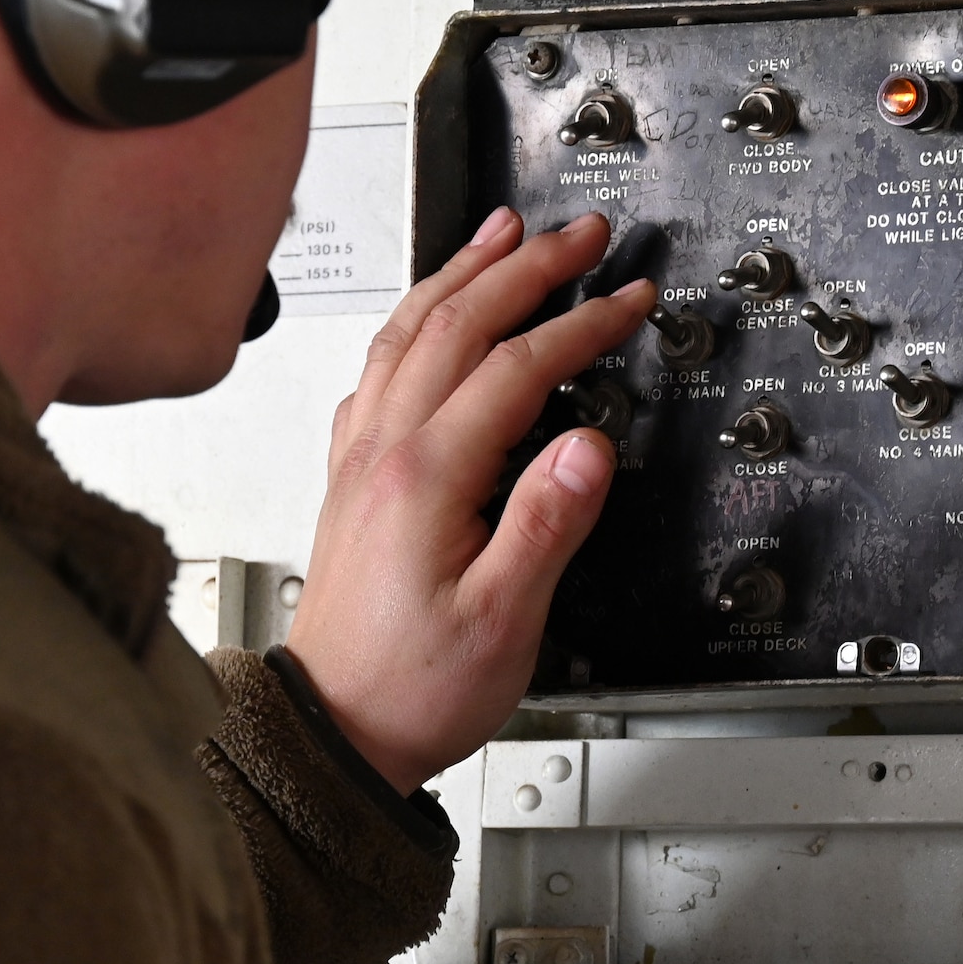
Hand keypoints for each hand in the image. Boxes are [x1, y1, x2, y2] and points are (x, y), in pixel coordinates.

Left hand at [285, 209, 652, 792]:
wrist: (334, 730)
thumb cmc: (413, 687)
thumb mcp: (506, 620)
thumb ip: (548, 524)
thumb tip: (588, 445)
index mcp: (426, 478)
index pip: (516, 368)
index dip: (580, 325)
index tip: (628, 299)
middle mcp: (383, 453)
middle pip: (458, 324)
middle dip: (527, 267)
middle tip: (581, 234)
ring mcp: (360, 460)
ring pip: (409, 333)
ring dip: (461, 273)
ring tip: (501, 233)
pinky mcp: (352, 480)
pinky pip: (380, 370)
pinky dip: (414, 321)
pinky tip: (426, 319)